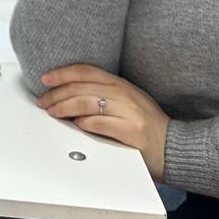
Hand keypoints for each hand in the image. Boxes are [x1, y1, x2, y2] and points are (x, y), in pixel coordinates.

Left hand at [38, 64, 169, 180]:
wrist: (174, 146)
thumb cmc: (146, 126)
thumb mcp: (125, 102)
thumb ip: (102, 95)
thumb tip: (68, 96)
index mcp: (121, 84)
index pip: (86, 71)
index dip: (63, 73)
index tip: (46, 78)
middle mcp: (124, 94)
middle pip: (82, 87)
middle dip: (57, 94)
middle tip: (44, 102)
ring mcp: (129, 112)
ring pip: (87, 102)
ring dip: (65, 107)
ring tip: (53, 113)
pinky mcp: (132, 131)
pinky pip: (102, 123)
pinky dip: (85, 123)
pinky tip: (77, 125)